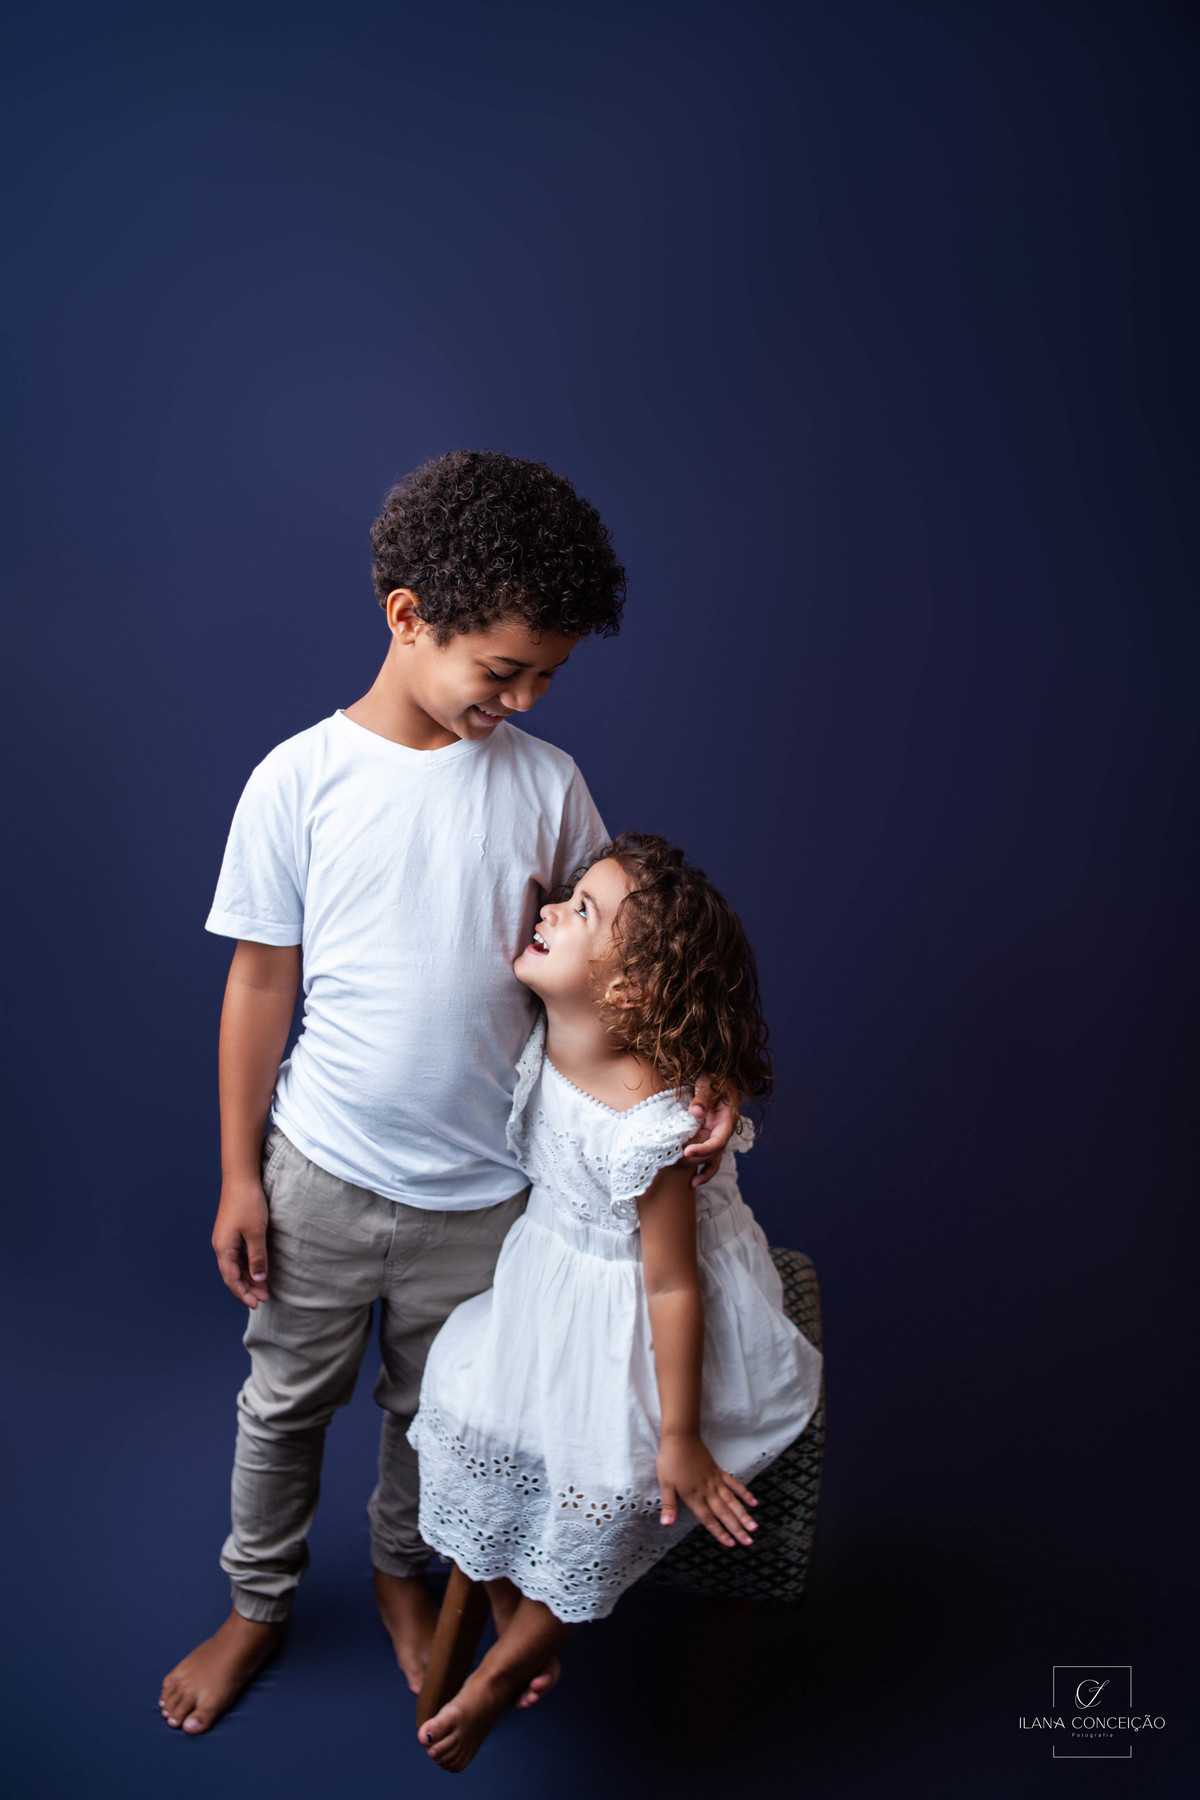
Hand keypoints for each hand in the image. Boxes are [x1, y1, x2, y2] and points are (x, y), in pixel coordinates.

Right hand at [212, 1177, 269, 1307]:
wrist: (241, 1178)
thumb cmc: (248, 1204)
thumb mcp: (256, 1233)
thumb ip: (257, 1257)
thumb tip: (259, 1279)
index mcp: (224, 1248)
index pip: (231, 1279)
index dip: (243, 1293)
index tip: (256, 1303)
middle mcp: (221, 1246)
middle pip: (233, 1274)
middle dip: (248, 1288)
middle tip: (264, 1298)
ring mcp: (226, 1239)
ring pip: (236, 1266)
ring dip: (249, 1277)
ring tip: (264, 1287)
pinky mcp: (232, 1232)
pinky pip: (239, 1256)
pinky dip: (248, 1265)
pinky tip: (259, 1269)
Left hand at [657, 1434, 757, 1545]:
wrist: (681, 1437)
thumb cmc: (670, 1461)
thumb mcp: (665, 1484)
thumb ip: (669, 1505)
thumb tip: (666, 1524)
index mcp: (694, 1496)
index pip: (708, 1519)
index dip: (719, 1532)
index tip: (731, 1544)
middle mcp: (707, 1491)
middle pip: (724, 1513)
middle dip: (737, 1529)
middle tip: (749, 1541)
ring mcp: (715, 1481)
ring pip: (732, 1501)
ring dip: (743, 1514)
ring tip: (754, 1526)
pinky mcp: (718, 1471)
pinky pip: (733, 1484)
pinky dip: (743, 1493)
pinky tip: (753, 1502)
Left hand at [682, 1083, 740, 1187]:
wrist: (716, 1075)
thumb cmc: (714, 1077)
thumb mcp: (708, 1082)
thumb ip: (703, 1096)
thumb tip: (695, 1112)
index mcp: (728, 1119)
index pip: (718, 1141)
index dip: (704, 1149)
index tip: (686, 1152)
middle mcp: (724, 1131)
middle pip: (713, 1153)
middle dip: (694, 1159)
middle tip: (673, 1159)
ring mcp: (717, 1135)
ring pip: (711, 1159)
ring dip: (698, 1169)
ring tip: (683, 1178)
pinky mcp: (709, 1137)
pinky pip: (709, 1158)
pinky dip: (703, 1170)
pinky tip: (692, 1182)